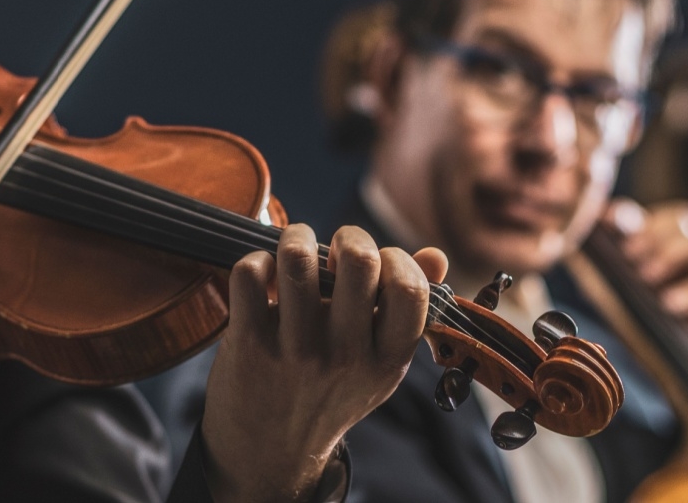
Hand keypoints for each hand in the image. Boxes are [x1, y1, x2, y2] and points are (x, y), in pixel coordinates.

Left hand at [201, 224, 445, 502]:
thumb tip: (437, 255)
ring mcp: (296, 350)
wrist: (269, 450)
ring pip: (298, 259)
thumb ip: (408, 309)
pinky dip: (255, 260)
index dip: (397, 258)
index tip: (381, 261)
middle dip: (349, 236)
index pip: (409, 289)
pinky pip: (250, 274)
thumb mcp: (379, 364)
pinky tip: (264, 275)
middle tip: (337, 248)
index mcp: (386, 360)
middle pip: (358, 261)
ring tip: (297, 247)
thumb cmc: (332, 391)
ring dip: (297, 237)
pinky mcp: (250, 344)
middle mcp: (345, 356)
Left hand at [608, 198, 687, 386]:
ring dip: (671, 253)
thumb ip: (596, 277)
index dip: (628, 215)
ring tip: (646, 276)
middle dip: (653, 230)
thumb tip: (567, 248)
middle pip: (683, 218)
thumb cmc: (657, 339)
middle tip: (629, 254)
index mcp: (663, 253)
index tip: (607, 221)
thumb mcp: (619, 306)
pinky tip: (669, 304)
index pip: (650, 218)